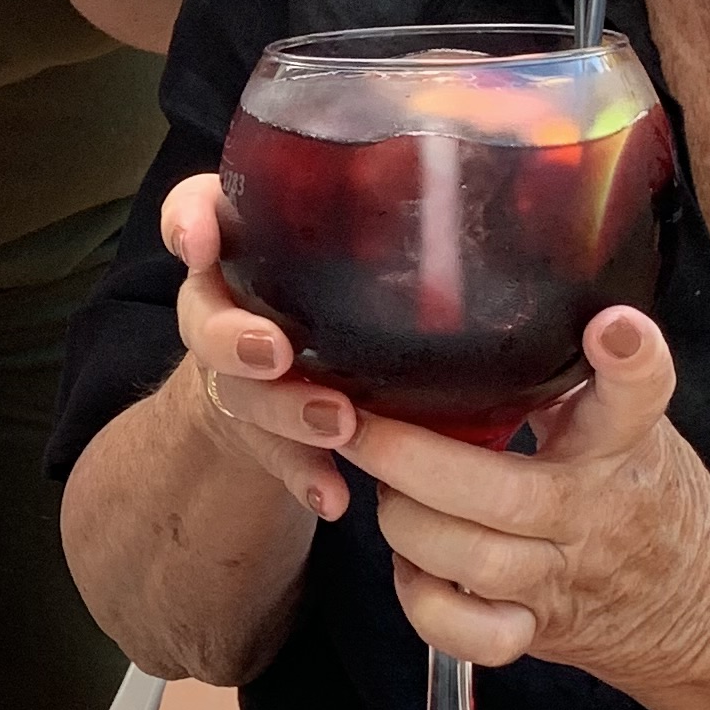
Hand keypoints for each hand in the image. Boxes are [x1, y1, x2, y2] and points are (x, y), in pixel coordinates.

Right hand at [161, 173, 360, 523]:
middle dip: (234, 337)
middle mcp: (223, 307)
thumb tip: (522, 223)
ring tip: (336, 425)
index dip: (187, 223)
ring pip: (239, 392)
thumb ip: (391, 225)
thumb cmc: (330, 294)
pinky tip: (332, 496)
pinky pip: (273, 456)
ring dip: (284, 410)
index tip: (200, 243)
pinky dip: (304, 475)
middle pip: (203, 316)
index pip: (193, 213)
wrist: (281, 383)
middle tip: (276, 352)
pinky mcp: (256, 432)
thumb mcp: (348, 250)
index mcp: (239, 246)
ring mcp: (234, 374)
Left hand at [345, 308, 709, 684]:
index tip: (612, 328)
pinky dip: (422, 602)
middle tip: (358, 425)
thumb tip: (467, 317)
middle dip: (412, 459)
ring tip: (387, 491)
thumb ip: (566, 381)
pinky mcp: (539, 629)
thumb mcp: (624, 427)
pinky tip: (412, 566)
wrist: (703, 602)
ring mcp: (562, 577)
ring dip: (406, 523)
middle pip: (503, 494)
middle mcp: (593, 511)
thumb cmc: (641, 495)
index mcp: (622, 446)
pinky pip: (468, 633)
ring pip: (469, 560)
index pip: (641, 397)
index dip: (630, 361)